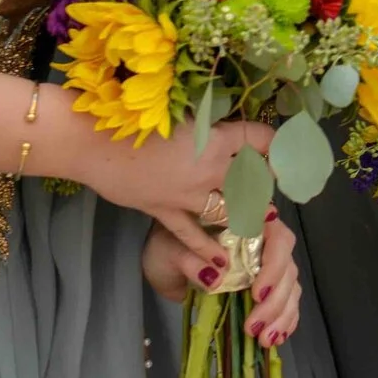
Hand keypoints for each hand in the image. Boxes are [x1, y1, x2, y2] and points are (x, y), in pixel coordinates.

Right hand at [72, 118, 275, 263]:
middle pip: (251, 179)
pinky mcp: (165, 211)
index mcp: (215, 138)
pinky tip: (222, 263)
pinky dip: (207, 249)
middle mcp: (209, 169)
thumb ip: (203, 126)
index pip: (258, 139)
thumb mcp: (178, 115)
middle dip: (263, 183)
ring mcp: (188, 195)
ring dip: (244, 215)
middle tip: (269, 185)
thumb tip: (221, 131)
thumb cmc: (135, 121)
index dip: (274, 143)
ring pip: (228, 209)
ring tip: (257, 218)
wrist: (95, 143)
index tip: (282, 148)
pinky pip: (191, 235)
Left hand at [141, 210, 304, 348]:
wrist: (166, 261)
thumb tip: (216, 277)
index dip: (274, 266)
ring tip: (264, 340)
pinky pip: (285, 303)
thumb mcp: (171, 249)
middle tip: (253, 327)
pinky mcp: (265, 288)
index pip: (277, 239)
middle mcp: (265, 242)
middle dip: (275, 301)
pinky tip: (275, 337)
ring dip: (281, 316)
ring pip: (290, 288)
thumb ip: (191, 259)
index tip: (256, 294)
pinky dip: (284, 321)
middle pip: (287, 268)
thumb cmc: (170, 245)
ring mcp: (267, 266)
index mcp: (248, 223)